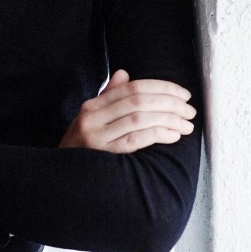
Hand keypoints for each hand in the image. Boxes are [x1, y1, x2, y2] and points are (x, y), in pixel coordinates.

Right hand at [58, 68, 195, 152]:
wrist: (61, 177)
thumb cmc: (81, 149)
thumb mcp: (90, 120)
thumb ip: (108, 98)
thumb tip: (124, 74)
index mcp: (91, 106)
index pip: (132, 88)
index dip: (161, 87)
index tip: (183, 94)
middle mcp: (92, 118)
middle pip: (139, 101)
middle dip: (170, 103)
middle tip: (190, 110)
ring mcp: (97, 137)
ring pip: (140, 118)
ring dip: (169, 119)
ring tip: (186, 124)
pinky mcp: (105, 155)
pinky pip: (137, 139)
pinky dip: (159, 134)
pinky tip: (173, 135)